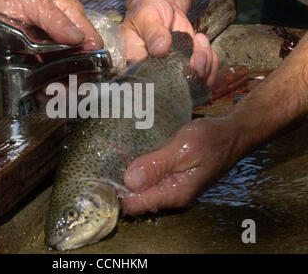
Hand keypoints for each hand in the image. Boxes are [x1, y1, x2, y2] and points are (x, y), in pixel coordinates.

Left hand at [121, 117, 242, 214]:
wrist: (233, 133)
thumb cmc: (211, 139)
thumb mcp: (181, 149)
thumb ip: (155, 166)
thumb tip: (129, 182)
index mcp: (173, 194)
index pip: (134, 205)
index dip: (117, 192)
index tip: (104, 173)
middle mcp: (172, 195)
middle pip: (136, 198)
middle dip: (121, 182)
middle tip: (109, 158)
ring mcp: (173, 187)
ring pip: (142, 187)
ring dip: (130, 173)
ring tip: (117, 153)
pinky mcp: (174, 177)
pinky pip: (150, 178)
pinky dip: (141, 169)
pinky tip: (134, 153)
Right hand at [122, 0, 218, 85]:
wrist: (160, 7)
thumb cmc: (147, 12)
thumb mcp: (146, 18)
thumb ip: (153, 33)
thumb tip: (160, 49)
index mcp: (138, 67)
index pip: (154, 84)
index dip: (171, 78)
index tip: (180, 58)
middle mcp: (156, 75)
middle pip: (179, 88)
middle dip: (194, 72)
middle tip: (197, 51)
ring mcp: (174, 73)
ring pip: (196, 82)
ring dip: (206, 63)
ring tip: (199, 40)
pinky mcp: (188, 67)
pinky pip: (206, 74)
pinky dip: (211, 61)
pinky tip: (202, 43)